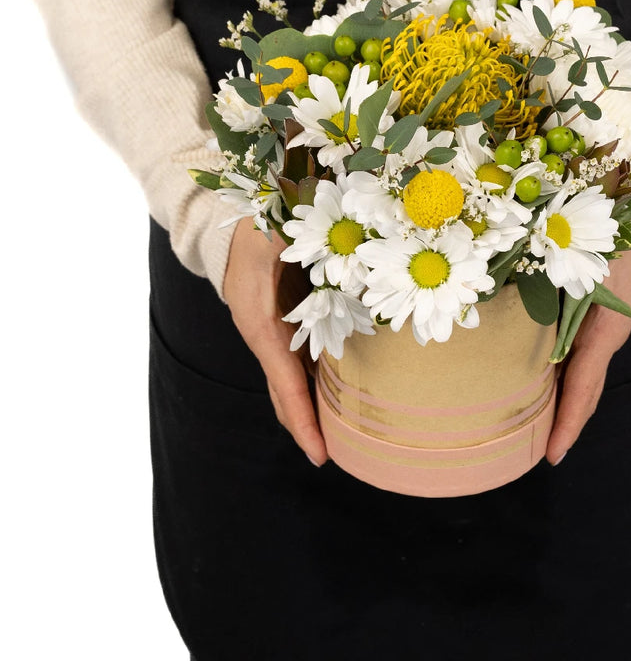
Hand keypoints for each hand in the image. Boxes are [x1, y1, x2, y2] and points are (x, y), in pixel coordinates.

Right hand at [223, 219, 327, 466]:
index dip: (303, 421)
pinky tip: (345, 389)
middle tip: (344, 457)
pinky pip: (304, 360)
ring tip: (349, 435)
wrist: (230, 219)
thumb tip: (354, 265)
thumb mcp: (276, 234)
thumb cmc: (254, 225)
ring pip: (297, 381)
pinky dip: (320, 380)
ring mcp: (275, 331)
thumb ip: (308, 251)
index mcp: (260, 324)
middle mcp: (266, 335)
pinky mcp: (285, 322)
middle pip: (288, 393)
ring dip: (318, 407)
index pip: (284, 385)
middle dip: (312, 426)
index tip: (321, 456)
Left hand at [545, 221, 630, 464]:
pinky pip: (574, 362)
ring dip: (559, 407)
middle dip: (561, 426)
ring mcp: (599, 337)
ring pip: (577, 381)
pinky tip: (536, 390)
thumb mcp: (583, 263)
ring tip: (531, 435)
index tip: (552, 456)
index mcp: (604, 332)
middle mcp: (603, 341)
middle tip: (536, 457)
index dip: (567, 422)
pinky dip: (558, 382)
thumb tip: (500, 296)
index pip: (583, 388)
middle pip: (581, 394)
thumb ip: (549, 283)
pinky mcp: (592, 329)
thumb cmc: (609, 244)